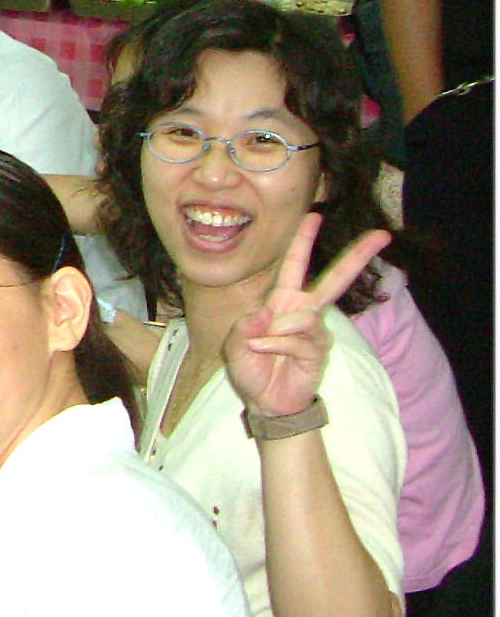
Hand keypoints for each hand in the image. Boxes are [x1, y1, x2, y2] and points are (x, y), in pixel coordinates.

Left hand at [222, 215, 391, 420]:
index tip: (314, 215)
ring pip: (306, 316)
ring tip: (260, 344)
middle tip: (382, 236)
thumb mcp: (235, 345)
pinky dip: (277, 345)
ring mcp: (315, 332)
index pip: (295, 265)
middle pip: (336, 280)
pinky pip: (299, 340)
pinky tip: (266, 352)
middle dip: (357, 256)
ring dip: (277, 331)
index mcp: (283, 301)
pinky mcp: (320, 351)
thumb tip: (268, 314)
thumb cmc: (252, 367)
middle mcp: (303, 311)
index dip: (303, 241)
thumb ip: (246, 327)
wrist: (264, 401)